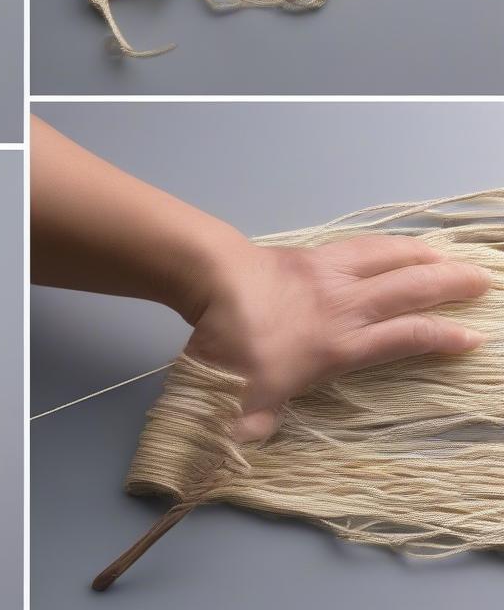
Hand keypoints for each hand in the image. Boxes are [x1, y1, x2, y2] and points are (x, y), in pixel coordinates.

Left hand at [187, 236, 488, 440]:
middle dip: (449, 285)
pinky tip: (390, 244)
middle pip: (408, 289)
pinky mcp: (308, 253)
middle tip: (482, 280)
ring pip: (385, 259)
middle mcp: (343, 305)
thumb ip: (252, 426)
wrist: (210, 280)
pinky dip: (382, 243)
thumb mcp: (237, 403)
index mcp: (337, 345)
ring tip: (446, 255)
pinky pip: (355, 245)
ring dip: (420, 255)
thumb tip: (247, 443)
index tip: (472, 338)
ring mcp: (327, 273)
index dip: (440, 339)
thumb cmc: (227, 345)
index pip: (402, 339)